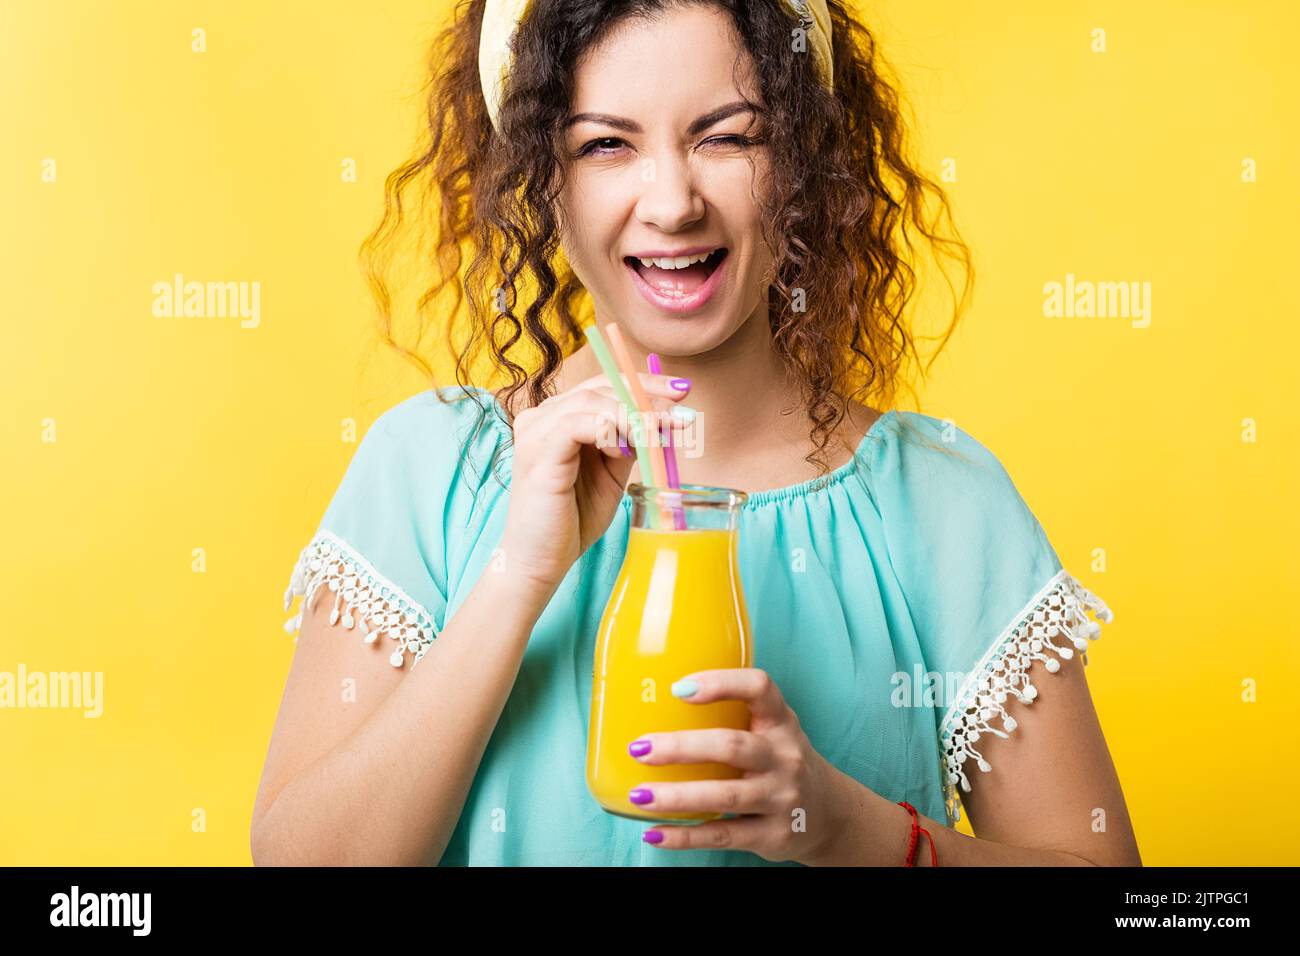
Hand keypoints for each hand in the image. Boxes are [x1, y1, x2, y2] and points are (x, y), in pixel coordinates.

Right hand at [499, 370, 692, 590]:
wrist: (541, 561)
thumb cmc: (573, 519)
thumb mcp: (612, 472)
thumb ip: (630, 442)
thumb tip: (664, 418)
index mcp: (558, 416)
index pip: (605, 383)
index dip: (645, 382)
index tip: (683, 390)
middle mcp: (542, 416)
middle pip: (602, 387)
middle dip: (649, 399)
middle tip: (682, 417)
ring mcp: (536, 431)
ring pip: (594, 402)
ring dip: (636, 416)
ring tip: (662, 435)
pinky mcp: (538, 451)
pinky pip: (580, 425)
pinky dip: (611, 431)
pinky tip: (626, 450)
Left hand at [626, 668, 848, 864]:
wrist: (829, 814)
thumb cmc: (781, 761)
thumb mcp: (772, 730)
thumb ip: (733, 715)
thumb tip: (656, 705)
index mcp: (781, 722)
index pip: (759, 688)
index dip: (720, 683)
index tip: (678, 689)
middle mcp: (784, 757)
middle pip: (732, 746)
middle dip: (681, 747)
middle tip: (639, 748)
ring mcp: (781, 798)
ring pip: (725, 796)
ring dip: (676, 796)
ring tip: (638, 795)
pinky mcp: (773, 835)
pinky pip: (723, 835)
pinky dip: (685, 836)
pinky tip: (654, 833)